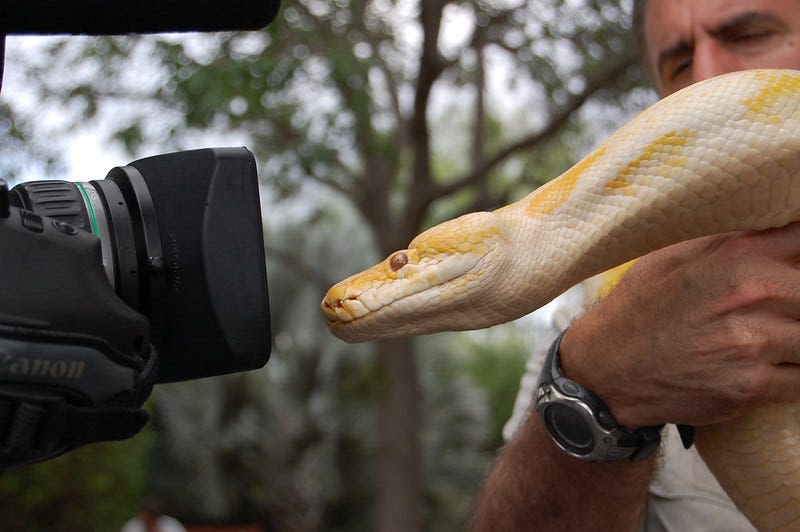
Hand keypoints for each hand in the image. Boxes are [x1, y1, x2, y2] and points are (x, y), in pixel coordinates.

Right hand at [559, 222, 799, 428]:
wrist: (607, 370)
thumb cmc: (639, 308)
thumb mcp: (671, 255)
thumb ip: (727, 239)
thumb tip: (772, 223)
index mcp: (737, 255)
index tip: (791, 262)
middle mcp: (752, 295)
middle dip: (798, 301)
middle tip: (782, 307)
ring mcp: (754, 344)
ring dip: (798, 338)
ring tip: (775, 335)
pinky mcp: (752, 388)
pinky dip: (795, 374)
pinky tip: (777, 365)